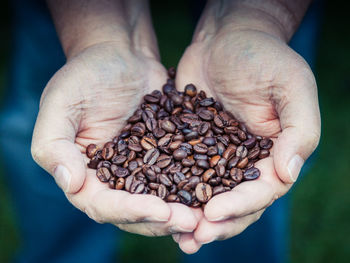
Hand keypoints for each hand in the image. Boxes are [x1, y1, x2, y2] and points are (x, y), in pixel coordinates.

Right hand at [31, 42, 196, 235]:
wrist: (121, 55)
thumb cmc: (87, 74)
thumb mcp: (61, 102)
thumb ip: (54, 144)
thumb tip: (70, 183)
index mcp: (85, 173)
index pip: (103, 204)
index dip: (129, 211)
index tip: (159, 210)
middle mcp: (112, 178)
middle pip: (135, 211)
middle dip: (162, 220)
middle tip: (191, 222)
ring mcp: (140, 169)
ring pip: (160, 201)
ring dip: (181, 211)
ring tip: (206, 215)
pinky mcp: (163, 156)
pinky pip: (179, 177)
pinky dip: (194, 188)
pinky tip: (215, 192)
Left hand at [173, 12, 319, 252]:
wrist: (226, 37)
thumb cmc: (264, 57)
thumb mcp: (292, 86)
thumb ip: (299, 131)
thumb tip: (288, 174)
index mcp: (273, 153)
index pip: (262, 191)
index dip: (240, 206)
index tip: (214, 213)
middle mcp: (245, 161)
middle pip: (234, 202)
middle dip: (215, 223)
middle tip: (192, 237)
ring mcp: (217, 156)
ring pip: (207, 195)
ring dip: (192, 218)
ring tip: (175, 235)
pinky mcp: (192, 146)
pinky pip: (182, 173)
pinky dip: (173, 192)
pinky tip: (157, 205)